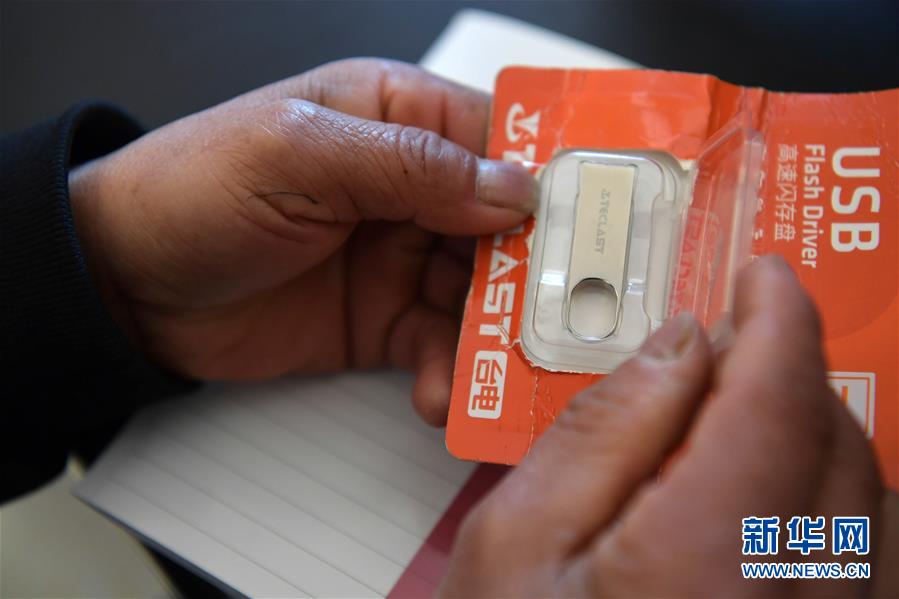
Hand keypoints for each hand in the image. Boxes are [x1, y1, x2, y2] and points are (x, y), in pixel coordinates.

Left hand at [68, 59, 536, 423]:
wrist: (125, 287)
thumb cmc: (195, 191)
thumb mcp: (300, 154)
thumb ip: (412, 168)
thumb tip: (515, 189)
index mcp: (397, 117)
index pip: (501, 138)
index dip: (554, 178)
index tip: (599, 226)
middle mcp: (411, 185)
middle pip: (508, 227)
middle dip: (537, 273)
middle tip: (562, 319)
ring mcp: (400, 256)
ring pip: (482, 295)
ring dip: (494, 336)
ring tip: (494, 372)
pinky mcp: (383, 318)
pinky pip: (439, 345)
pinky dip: (448, 372)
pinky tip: (437, 394)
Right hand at [443, 257, 897, 596]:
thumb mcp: (519, 539)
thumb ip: (604, 430)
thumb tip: (674, 346)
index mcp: (709, 558)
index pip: (778, 397)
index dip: (778, 317)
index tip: (762, 273)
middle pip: (835, 440)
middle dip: (790, 367)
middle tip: (731, 333)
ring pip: (866, 498)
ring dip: (812, 427)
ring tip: (737, 402)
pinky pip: (866, 557)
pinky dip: (826, 492)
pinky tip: (763, 483)